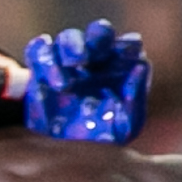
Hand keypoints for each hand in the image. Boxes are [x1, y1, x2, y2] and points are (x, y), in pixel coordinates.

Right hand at [23, 20, 147, 142]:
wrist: (62, 149)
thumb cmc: (99, 135)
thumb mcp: (124, 127)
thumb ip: (135, 99)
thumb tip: (142, 65)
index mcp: (120, 67)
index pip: (129, 45)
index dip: (128, 47)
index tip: (127, 56)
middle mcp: (96, 58)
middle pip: (99, 32)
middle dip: (99, 35)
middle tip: (93, 55)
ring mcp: (68, 59)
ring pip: (68, 38)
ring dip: (70, 51)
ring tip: (65, 84)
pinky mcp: (41, 66)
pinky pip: (39, 49)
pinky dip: (43, 58)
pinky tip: (50, 83)